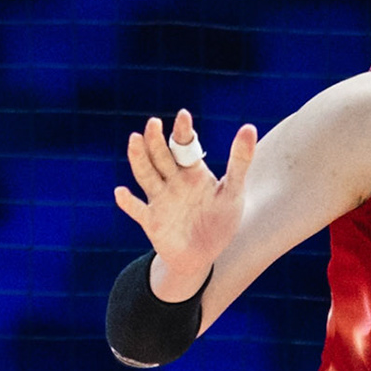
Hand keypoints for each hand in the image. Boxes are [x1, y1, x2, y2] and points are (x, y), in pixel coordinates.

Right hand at [113, 109, 256, 290]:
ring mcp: (160, 200)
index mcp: (192, 171)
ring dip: (139, 159)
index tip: (184, 115)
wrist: (205, 255)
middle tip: (154, 123)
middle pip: (161, 156)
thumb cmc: (221, 219)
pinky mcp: (151, 221)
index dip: (183, 131)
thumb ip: (240, 161)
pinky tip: (120, 192)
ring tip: (134, 139)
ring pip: (146, 175)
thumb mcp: (234, 190)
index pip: (184, 145)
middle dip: (156, 140)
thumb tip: (249, 127)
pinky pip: (137, 210)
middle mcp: (173, 181)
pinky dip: (128, 202)